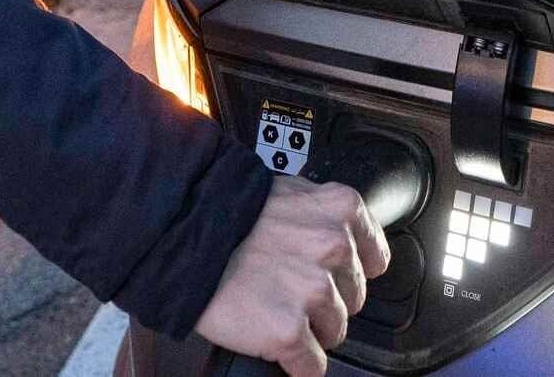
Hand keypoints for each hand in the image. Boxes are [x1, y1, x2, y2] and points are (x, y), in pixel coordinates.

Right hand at [194, 174, 387, 376]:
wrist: (178, 235)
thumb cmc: (223, 215)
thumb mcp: (287, 194)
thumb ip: (320, 217)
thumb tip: (339, 242)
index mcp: (340, 211)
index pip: (375, 258)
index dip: (348, 272)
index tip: (332, 277)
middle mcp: (334, 249)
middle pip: (353, 298)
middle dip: (324, 300)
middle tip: (287, 290)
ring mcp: (314, 292)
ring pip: (334, 332)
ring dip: (308, 330)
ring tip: (273, 310)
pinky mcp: (289, 331)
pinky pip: (312, 365)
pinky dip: (296, 363)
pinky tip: (274, 343)